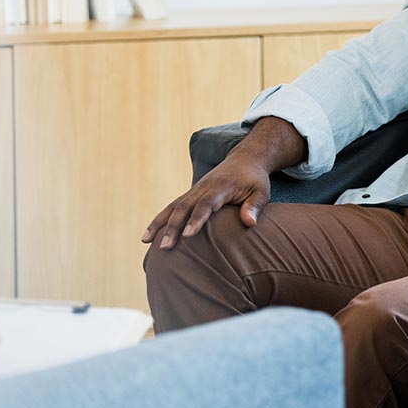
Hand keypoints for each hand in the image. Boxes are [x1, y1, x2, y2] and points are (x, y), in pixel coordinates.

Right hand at [142, 116, 306, 248]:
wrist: (245, 159)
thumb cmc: (255, 180)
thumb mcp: (262, 191)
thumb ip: (255, 206)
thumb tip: (249, 223)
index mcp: (222, 187)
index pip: (206, 204)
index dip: (197, 219)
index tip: (187, 236)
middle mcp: (204, 187)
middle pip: (185, 207)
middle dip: (173, 227)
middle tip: (165, 247)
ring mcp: (195, 190)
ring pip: (174, 206)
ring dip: (159, 223)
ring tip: (145, 241)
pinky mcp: (191, 194)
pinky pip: (172, 207)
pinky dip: (160, 220)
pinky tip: (148, 235)